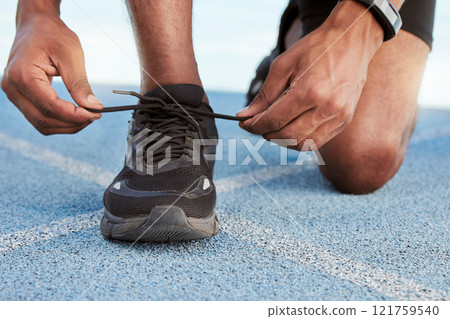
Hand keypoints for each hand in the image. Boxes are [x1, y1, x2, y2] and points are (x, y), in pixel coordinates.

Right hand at [1, 10, 102, 134]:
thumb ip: (80, 84)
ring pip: (41, 124)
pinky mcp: (21, 97)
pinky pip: (40, 118)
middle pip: (44, 120)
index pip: (50, 107)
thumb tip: (93, 106)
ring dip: (67, 125)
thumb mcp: (71, 55)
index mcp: (22, 75)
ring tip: (87, 115)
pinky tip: (76, 114)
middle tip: (95, 115)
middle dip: (72, 123)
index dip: (75, 115)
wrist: (36, 26)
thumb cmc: (52, 36)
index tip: (96, 113)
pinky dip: (59, 121)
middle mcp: (13, 88)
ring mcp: (14, 94)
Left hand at [237, 1, 382, 149]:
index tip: (244, 123)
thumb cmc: (315, 49)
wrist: (352, 40)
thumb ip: (265, 94)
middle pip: (287, 136)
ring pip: (303, 144)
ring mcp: (339, 116)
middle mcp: (327, 108)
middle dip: (266, 134)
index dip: (254, 126)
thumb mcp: (283, 65)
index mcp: (310, 91)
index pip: (274, 120)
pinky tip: (291, 129)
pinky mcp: (345, 120)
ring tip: (274, 127)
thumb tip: (245, 115)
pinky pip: (318, 141)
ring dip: (282, 141)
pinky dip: (300, 140)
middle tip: (257, 125)